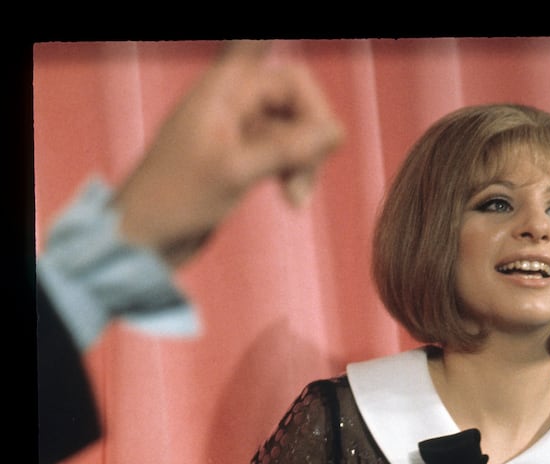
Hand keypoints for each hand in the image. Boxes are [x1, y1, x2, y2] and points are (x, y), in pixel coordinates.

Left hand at [114, 40, 343, 265]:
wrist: (145, 234)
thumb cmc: (178, 198)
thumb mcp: (237, 171)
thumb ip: (289, 148)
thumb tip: (338, 131)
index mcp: (228, 88)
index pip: (293, 78)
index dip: (315, 108)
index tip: (323, 147)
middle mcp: (235, 101)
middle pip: (299, 105)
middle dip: (311, 144)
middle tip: (303, 186)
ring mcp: (240, 130)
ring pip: (295, 134)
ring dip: (304, 165)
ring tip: (296, 201)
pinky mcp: (243, 157)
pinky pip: (283, 154)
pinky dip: (292, 174)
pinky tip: (291, 201)